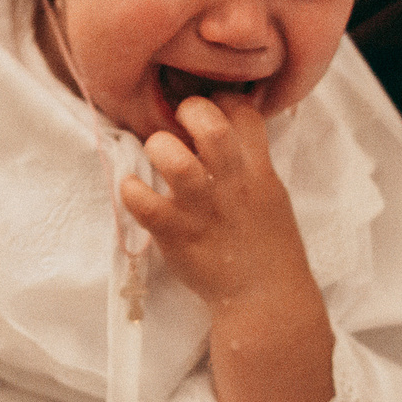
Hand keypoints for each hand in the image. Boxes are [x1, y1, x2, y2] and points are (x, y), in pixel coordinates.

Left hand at [123, 96, 318, 313]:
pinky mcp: (176, 235)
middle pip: (211, 127)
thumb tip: (223, 129)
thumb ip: (250, 162)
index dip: (223, 100)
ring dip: (159, 147)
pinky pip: (144, 203)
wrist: (265, 300)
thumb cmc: (266, 246)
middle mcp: (231, 185)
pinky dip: (131, 190)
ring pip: (175, 161)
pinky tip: (134, 189)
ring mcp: (203, 210)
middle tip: (179, 121)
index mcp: (258, 172)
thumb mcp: (271, 195)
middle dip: (189, 111)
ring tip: (156, 153)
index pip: (244, 113)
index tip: (210, 109)